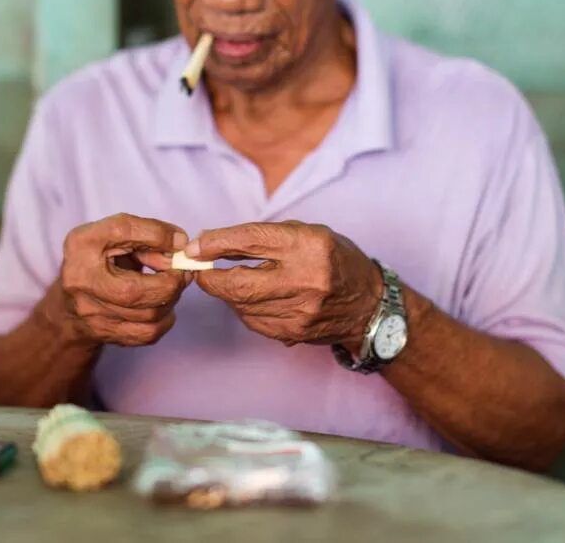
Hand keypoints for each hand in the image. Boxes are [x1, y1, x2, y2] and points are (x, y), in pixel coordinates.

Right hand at [57, 213, 191, 346]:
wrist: (71, 306)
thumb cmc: (100, 262)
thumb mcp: (116, 237)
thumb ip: (147, 233)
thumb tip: (181, 243)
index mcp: (82, 246)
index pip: (122, 231)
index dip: (156, 235)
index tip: (179, 240)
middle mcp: (80, 281)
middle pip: (135, 290)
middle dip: (170, 281)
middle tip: (183, 272)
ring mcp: (91, 314)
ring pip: (148, 314)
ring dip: (170, 299)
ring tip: (171, 286)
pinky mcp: (106, 335)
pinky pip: (149, 333)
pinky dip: (165, 318)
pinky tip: (162, 306)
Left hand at [185, 222, 382, 346]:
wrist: (369, 305)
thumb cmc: (334, 260)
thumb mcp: (306, 233)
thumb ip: (262, 236)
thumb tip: (211, 243)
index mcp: (309, 245)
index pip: (251, 241)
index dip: (216, 244)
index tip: (194, 246)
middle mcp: (305, 279)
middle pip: (239, 283)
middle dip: (210, 278)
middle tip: (199, 271)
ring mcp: (300, 311)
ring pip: (242, 305)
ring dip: (227, 293)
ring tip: (228, 281)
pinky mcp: (294, 332)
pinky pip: (253, 321)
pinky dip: (244, 309)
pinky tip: (252, 299)